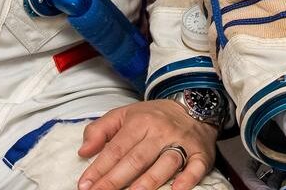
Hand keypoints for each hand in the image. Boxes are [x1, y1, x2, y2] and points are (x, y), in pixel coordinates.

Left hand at [76, 99, 217, 189]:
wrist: (194, 104)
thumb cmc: (154, 116)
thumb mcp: (124, 114)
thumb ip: (100, 130)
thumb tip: (84, 151)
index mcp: (140, 122)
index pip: (117, 149)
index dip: (99, 168)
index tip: (85, 184)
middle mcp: (161, 132)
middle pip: (137, 159)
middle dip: (116, 179)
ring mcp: (182, 143)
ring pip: (164, 163)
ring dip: (148, 181)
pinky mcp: (201, 153)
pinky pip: (196, 167)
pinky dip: (188, 179)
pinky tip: (177, 189)